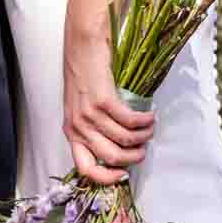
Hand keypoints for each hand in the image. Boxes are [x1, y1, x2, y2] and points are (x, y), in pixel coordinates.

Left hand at [62, 12, 154, 185]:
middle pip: (111, 157)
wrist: (82, 44)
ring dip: (143, 136)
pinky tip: (150, 115)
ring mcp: (89, 114)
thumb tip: (118, 148)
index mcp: (71, 131)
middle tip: (144, 148)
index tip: (124, 174)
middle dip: (134, 157)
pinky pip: (130, 120)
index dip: (106, 178)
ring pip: (124, 140)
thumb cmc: (84, 73)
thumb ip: (93, 128)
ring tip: (150, 127)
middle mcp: (78, 126)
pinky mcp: (103, 100)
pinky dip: (144, 121)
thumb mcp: (80, 107)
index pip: (84, 168)